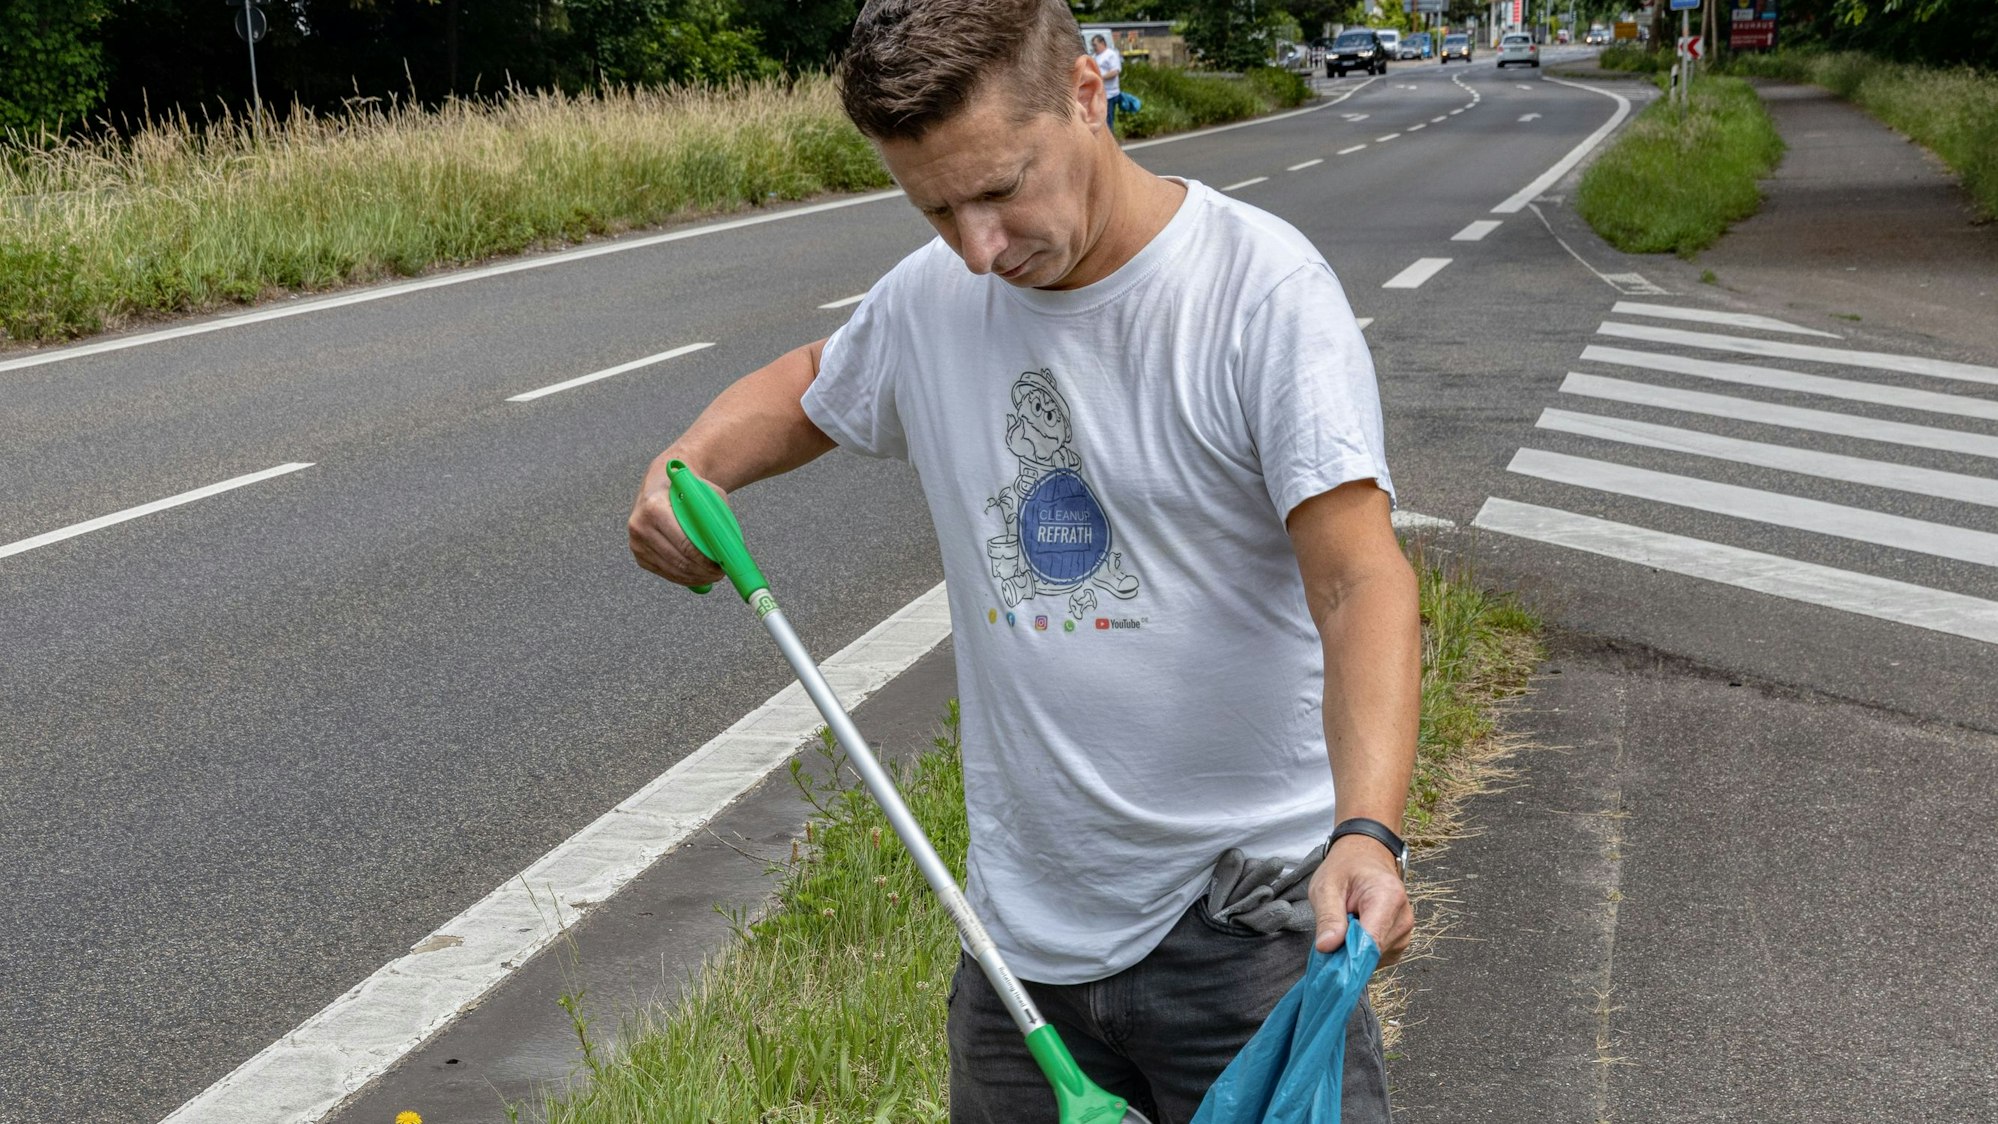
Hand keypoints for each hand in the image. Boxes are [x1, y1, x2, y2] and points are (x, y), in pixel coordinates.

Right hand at [627, 455, 725, 588]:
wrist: (659, 484)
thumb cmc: (685, 488)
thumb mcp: (704, 492)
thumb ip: (716, 516)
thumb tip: (730, 547)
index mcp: (654, 508)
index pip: (683, 543)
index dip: (704, 559)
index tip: (721, 565)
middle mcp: (640, 526)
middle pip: (678, 560)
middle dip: (702, 571)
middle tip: (721, 573)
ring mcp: (637, 543)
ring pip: (672, 571)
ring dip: (695, 577)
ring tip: (713, 576)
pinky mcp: (639, 555)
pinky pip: (665, 573)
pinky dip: (683, 578)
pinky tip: (698, 576)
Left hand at [1309, 834, 1413, 964]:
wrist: (1366, 856)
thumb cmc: (1345, 868)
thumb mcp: (1326, 886)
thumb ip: (1328, 917)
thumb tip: (1327, 948)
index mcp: (1388, 897)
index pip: (1372, 942)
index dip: (1349, 958)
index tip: (1329, 965)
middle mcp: (1403, 917)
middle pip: (1372, 953)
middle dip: (1347, 951)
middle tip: (1331, 933)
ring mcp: (1406, 931)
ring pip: (1374, 959)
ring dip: (1354, 950)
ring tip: (1345, 925)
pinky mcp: (1401, 941)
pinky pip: (1378, 958)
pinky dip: (1362, 951)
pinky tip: (1355, 931)